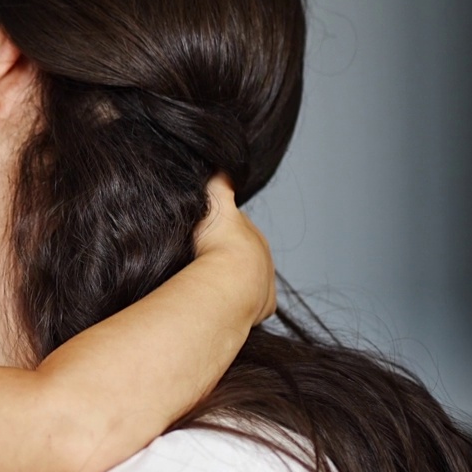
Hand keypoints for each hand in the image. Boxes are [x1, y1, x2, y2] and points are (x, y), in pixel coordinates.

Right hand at [194, 174, 275, 325]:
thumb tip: (221, 164)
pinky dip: (241, 305)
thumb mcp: (216, 202)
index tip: (206, 236)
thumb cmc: (218, 243)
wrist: (229, 281)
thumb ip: (218, 183)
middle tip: (206, 263)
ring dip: (235, 283)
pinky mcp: (264, 307)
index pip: (239, 231)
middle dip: (230, 259)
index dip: (222, 233)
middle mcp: (265, 259)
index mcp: (254, 235)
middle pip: (247, 257)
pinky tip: (223, 304)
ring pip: (251, 281)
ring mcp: (266, 284)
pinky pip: (254, 305)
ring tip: (212, 287)